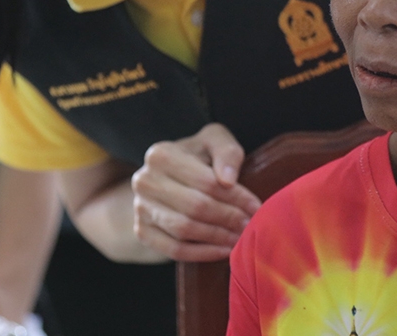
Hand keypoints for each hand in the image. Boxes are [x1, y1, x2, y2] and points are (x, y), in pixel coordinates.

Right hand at [132, 123, 262, 261]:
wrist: (169, 178)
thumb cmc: (198, 158)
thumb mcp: (214, 142)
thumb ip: (225, 151)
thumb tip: (228, 179)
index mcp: (161, 154)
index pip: (205, 181)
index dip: (235, 196)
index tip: (256, 206)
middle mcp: (144, 180)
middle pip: (195, 206)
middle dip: (228, 218)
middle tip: (250, 225)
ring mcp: (139, 208)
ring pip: (184, 229)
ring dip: (217, 237)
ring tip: (240, 238)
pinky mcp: (142, 232)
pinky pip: (174, 250)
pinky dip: (202, 253)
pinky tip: (223, 251)